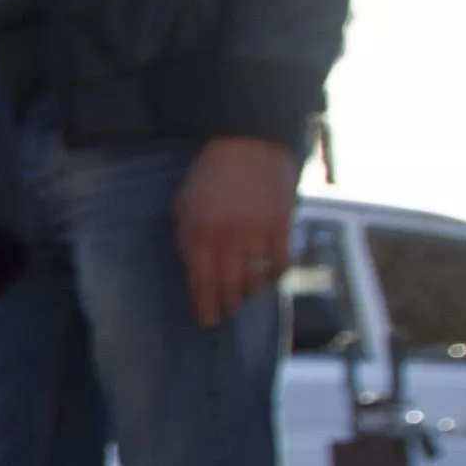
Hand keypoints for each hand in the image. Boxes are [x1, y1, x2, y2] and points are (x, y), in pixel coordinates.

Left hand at [174, 135, 300, 327]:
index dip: (204, 306)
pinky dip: (276, 275)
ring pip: (255, 279)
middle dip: (226, 306)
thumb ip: (186, 236)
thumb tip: (192, 266)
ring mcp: (257, 234)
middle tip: (225, 313)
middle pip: (228, 287)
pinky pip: (281, 262)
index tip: (206, 321)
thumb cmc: (210, 174)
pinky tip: (270, 276)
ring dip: (249, 293)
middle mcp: (228, 239)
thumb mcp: (183, 204)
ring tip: (244, 295)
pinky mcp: (282, 226)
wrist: (248, 144)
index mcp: (199, 233)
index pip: (200, 282)